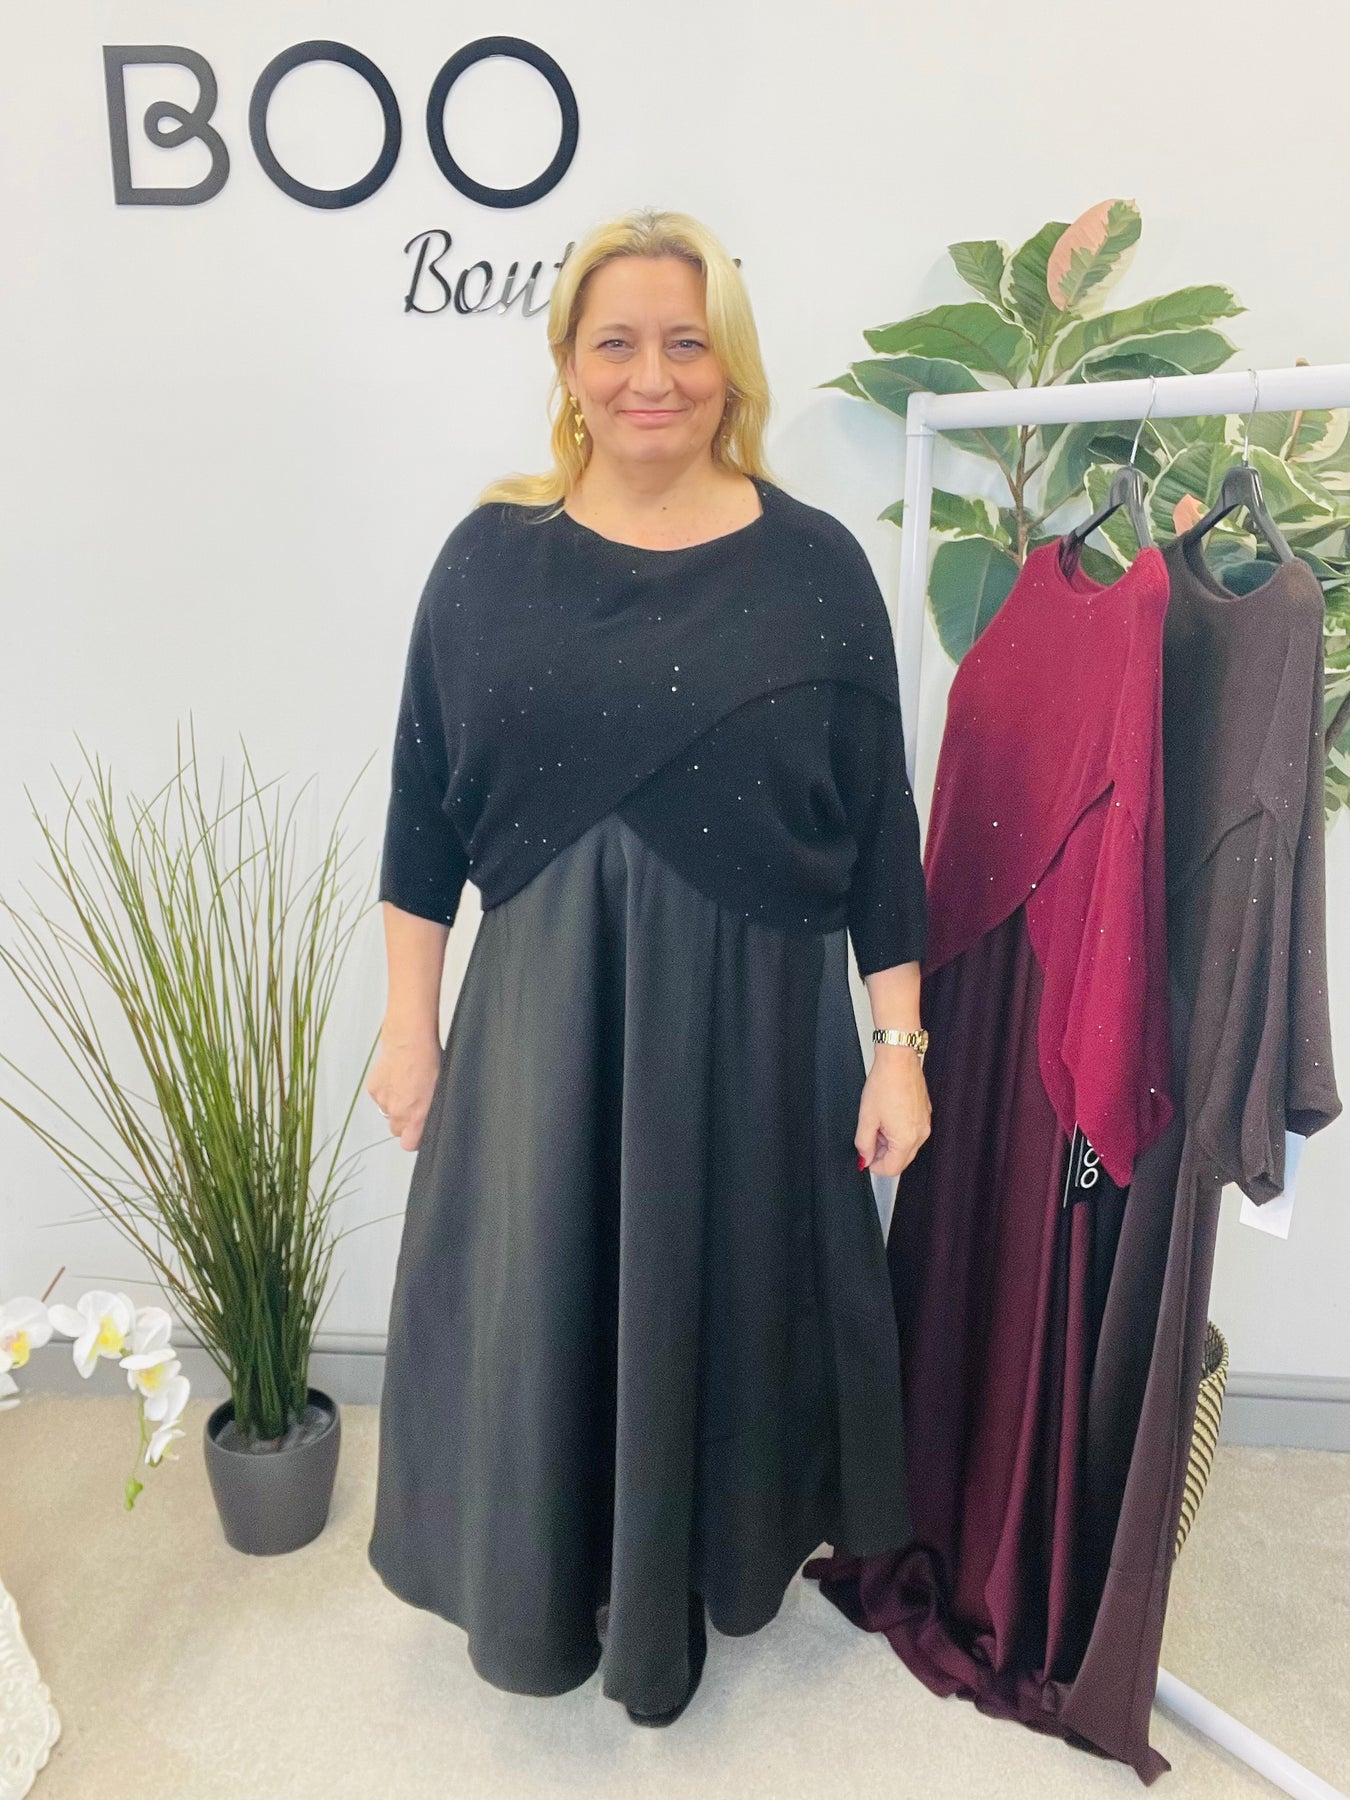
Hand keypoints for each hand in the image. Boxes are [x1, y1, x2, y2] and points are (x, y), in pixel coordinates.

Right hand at [367, 1029, 442, 1151]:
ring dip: (395, 1105)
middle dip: (405, 1121)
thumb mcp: (439, 1091)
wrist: (409, 1042)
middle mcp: (397, 1112)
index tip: (419, 1132)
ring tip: (406, 1087)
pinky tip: (395, 1078)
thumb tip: (428, 1121)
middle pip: (397, 1129)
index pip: (408, 1145)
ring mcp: (383, 1101)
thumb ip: (430, 1111)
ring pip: (387, 1113)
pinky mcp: (373, 1089)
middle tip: (414, 1104)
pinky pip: (379, 1098)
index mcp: (415, 1116)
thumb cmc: (429, 1062)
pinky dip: (386, 1092)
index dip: (414, 1139)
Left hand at [855, 1047, 930, 1177]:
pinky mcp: (925, 1114)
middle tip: (869, 1137)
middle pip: (901, 1160)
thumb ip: (864, 1143)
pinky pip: (912, 1132)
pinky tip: (888, 1115)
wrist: (899, 1060)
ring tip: (878, 1122)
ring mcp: (925, 1124)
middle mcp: (921, 1134)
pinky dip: (899, 1131)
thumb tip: (865, 1159)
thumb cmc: (885, 1083)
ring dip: (890, 1142)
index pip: (891, 1169)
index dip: (874, 1166)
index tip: (865, 1157)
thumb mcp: (866, 1117)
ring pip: (907, 1147)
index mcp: (906, 1139)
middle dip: (883, 1154)